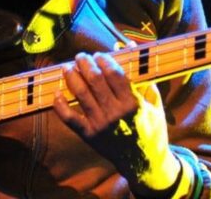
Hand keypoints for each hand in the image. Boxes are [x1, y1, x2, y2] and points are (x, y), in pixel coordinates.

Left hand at [53, 52, 181, 194]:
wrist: (144, 162)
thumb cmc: (151, 128)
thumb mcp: (154, 102)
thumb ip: (142, 75)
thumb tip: (129, 47)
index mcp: (133, 103)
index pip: (114, 73)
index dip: (104, 60)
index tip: (98, 55)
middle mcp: (115, 112)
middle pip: (95, 79)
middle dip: (85, 63)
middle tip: (81, 56)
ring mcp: (100, 124)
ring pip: (80, 93)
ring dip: (71, 76)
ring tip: (67, 67)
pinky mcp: (89, 135)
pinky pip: (69, 118)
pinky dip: (60, 105)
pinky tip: (57, 93)